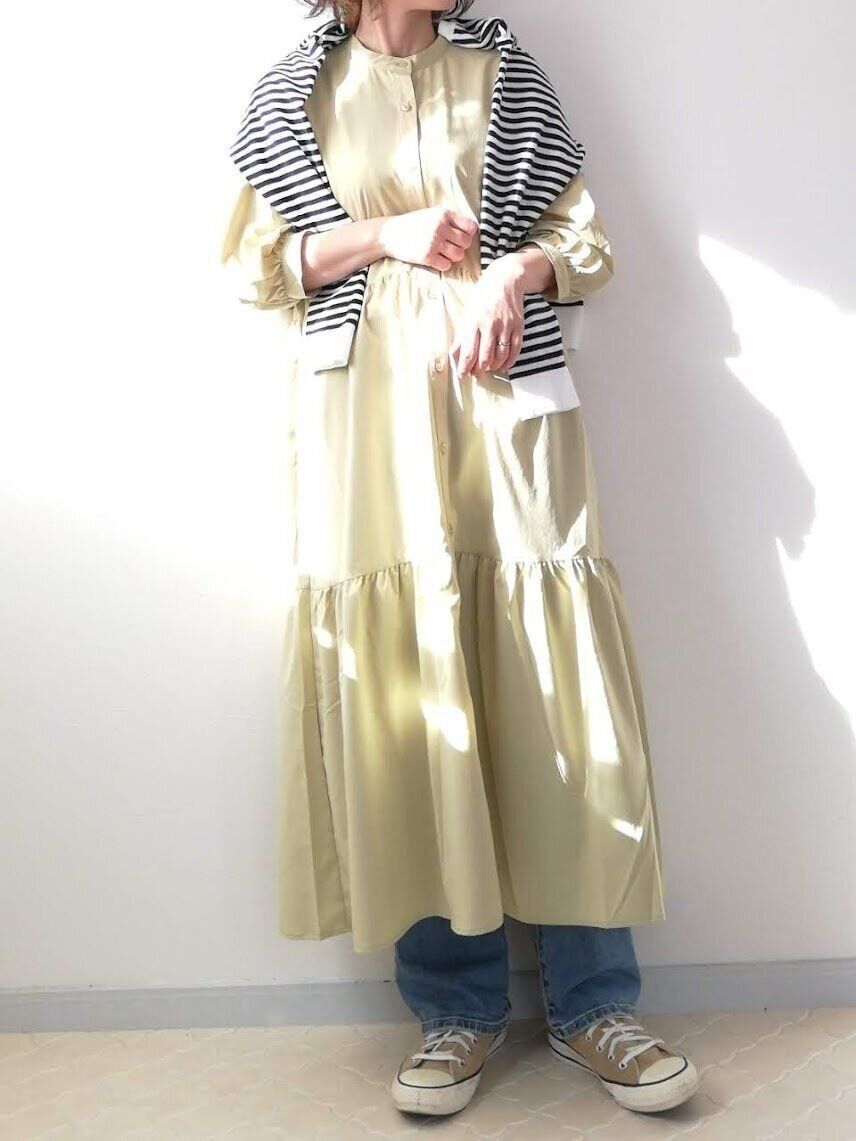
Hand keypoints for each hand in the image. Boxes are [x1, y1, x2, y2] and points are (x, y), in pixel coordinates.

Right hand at [380, 207, 477, 271]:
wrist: (389, 234)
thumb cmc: (412, 224)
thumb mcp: (431, 214)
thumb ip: (449, 220)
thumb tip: (470, 233)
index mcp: (444, 214)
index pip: (470, 227)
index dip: (469, 234)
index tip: (461, 237)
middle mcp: (440, 227)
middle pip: (466, 243)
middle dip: (461, 247)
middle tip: (450, 247)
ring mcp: (434, 242)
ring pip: (458, 255)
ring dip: (453, 257)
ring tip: (443, 253)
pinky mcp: (427, 257)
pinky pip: (446, 265)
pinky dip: (443, 265)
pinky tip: (435, 259)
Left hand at [451, 256, 525, 376]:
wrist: (505, 280)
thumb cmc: (482, 297)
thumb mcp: (467, 313)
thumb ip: (461, 335)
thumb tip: (454, 355)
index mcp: (474, 321)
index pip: (469, 352)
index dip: (464, 367)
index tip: (462, 375)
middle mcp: (490, 325)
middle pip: (485, 357)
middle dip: (479, 370)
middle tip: (475, 373)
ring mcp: (506, 326)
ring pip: (500, 356)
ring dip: (493, 367)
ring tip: (487, 369)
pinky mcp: (518, 327)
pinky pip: (514, 351)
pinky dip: (508, 363)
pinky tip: (502, 366)